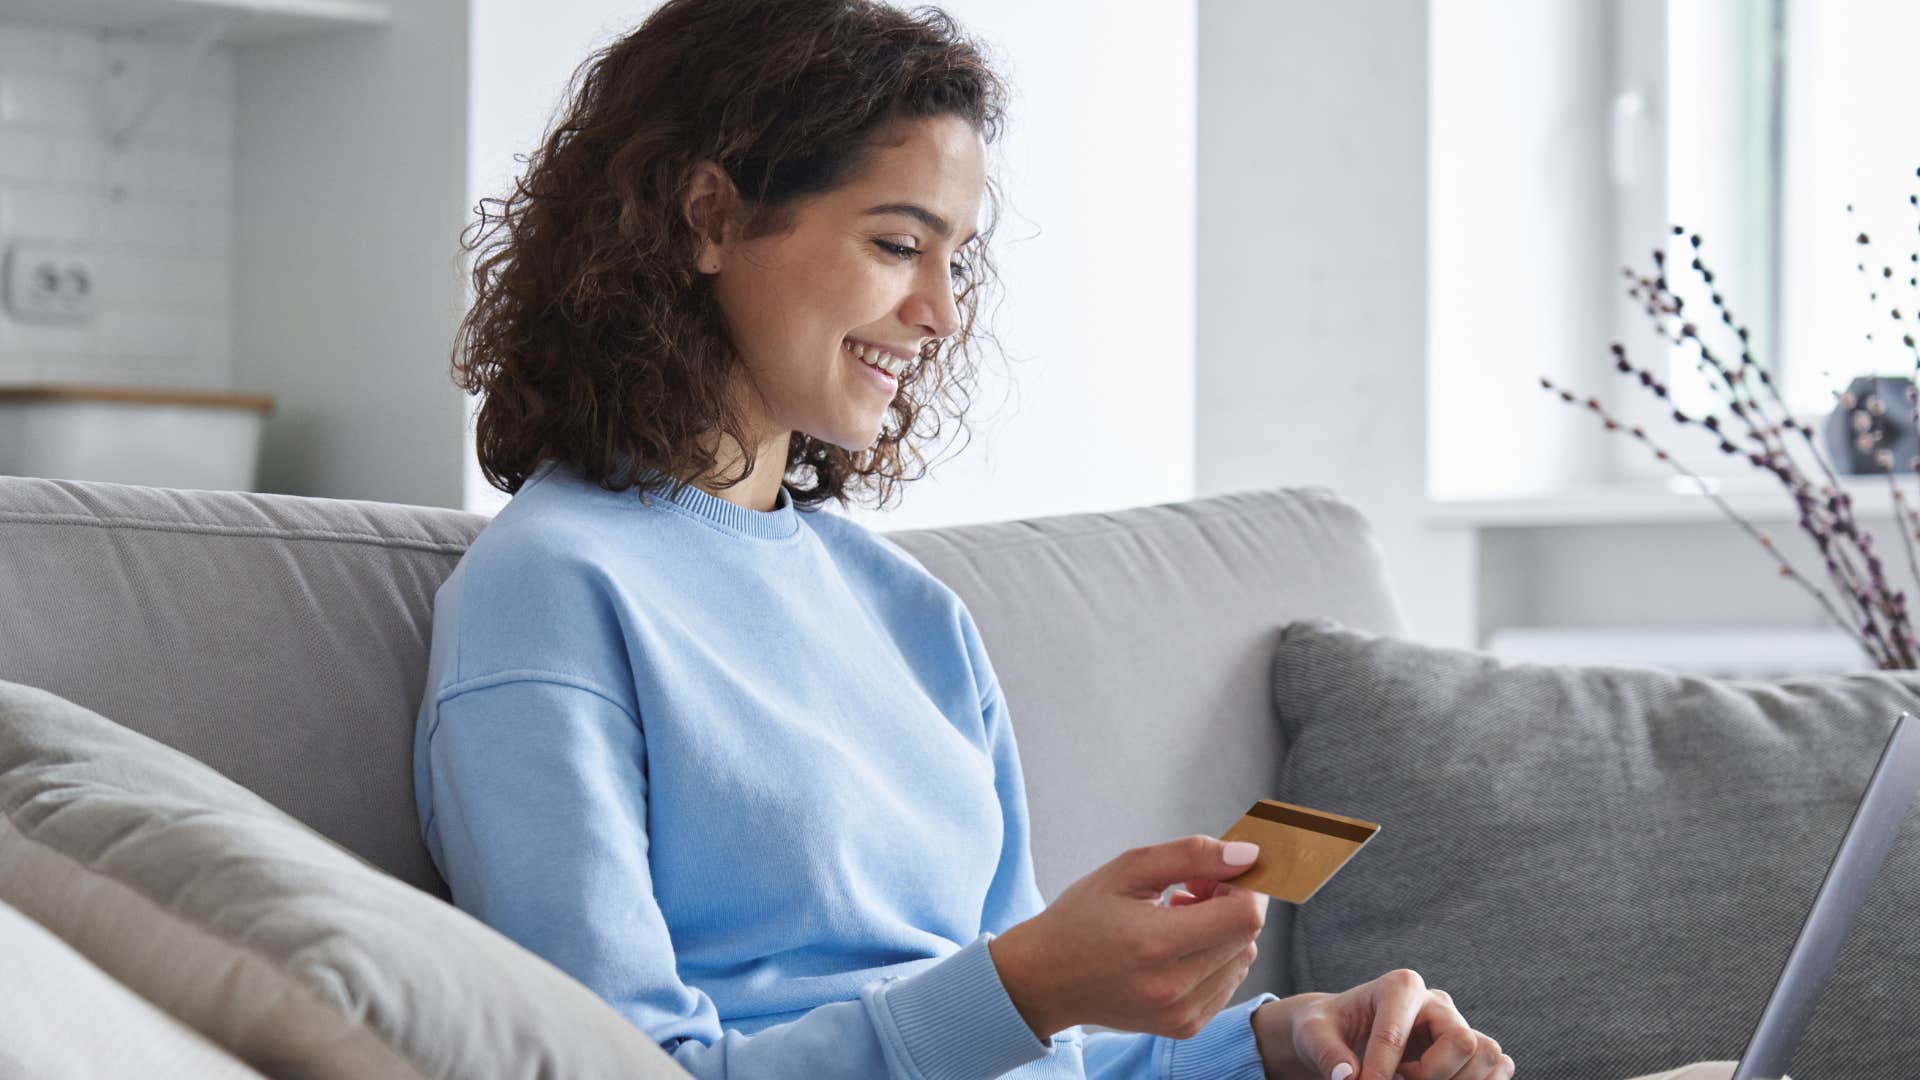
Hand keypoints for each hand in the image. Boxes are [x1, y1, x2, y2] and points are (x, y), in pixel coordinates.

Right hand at [989, 836, 1267, 1040]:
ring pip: (1243, 959)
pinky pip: (1228, 983)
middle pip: (1248, 936)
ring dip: (1223, 932)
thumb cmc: (1083, 917)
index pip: (1245, 915)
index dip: (1243, 885)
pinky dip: (1215, 958)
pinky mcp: (1185, 1027)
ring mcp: (1181, 1014)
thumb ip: (1192, 855)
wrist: (1046, 979)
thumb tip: (1249, 853)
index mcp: (1156, 943)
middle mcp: (1173, 987)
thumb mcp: (1128, 869)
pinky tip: (1177, 947)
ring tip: (1178, 919)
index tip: (1214, 873)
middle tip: (1189, 890)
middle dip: (1231, 903)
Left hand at [1248, 970, 1514, 1079]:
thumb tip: (1348, 1076)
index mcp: (1399, 987)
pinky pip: (1497, 1067)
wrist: (1341, 1031)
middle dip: (1430, 1075)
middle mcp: (1436, 1003)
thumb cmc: (1327, 1028)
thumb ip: (1326, 1053)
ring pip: (1487, 1055)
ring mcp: (1456, 1025)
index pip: (1400, 1032)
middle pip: (1462, 1042)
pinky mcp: (1467, 1050)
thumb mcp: (1313, 1034)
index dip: (1381, 1069)